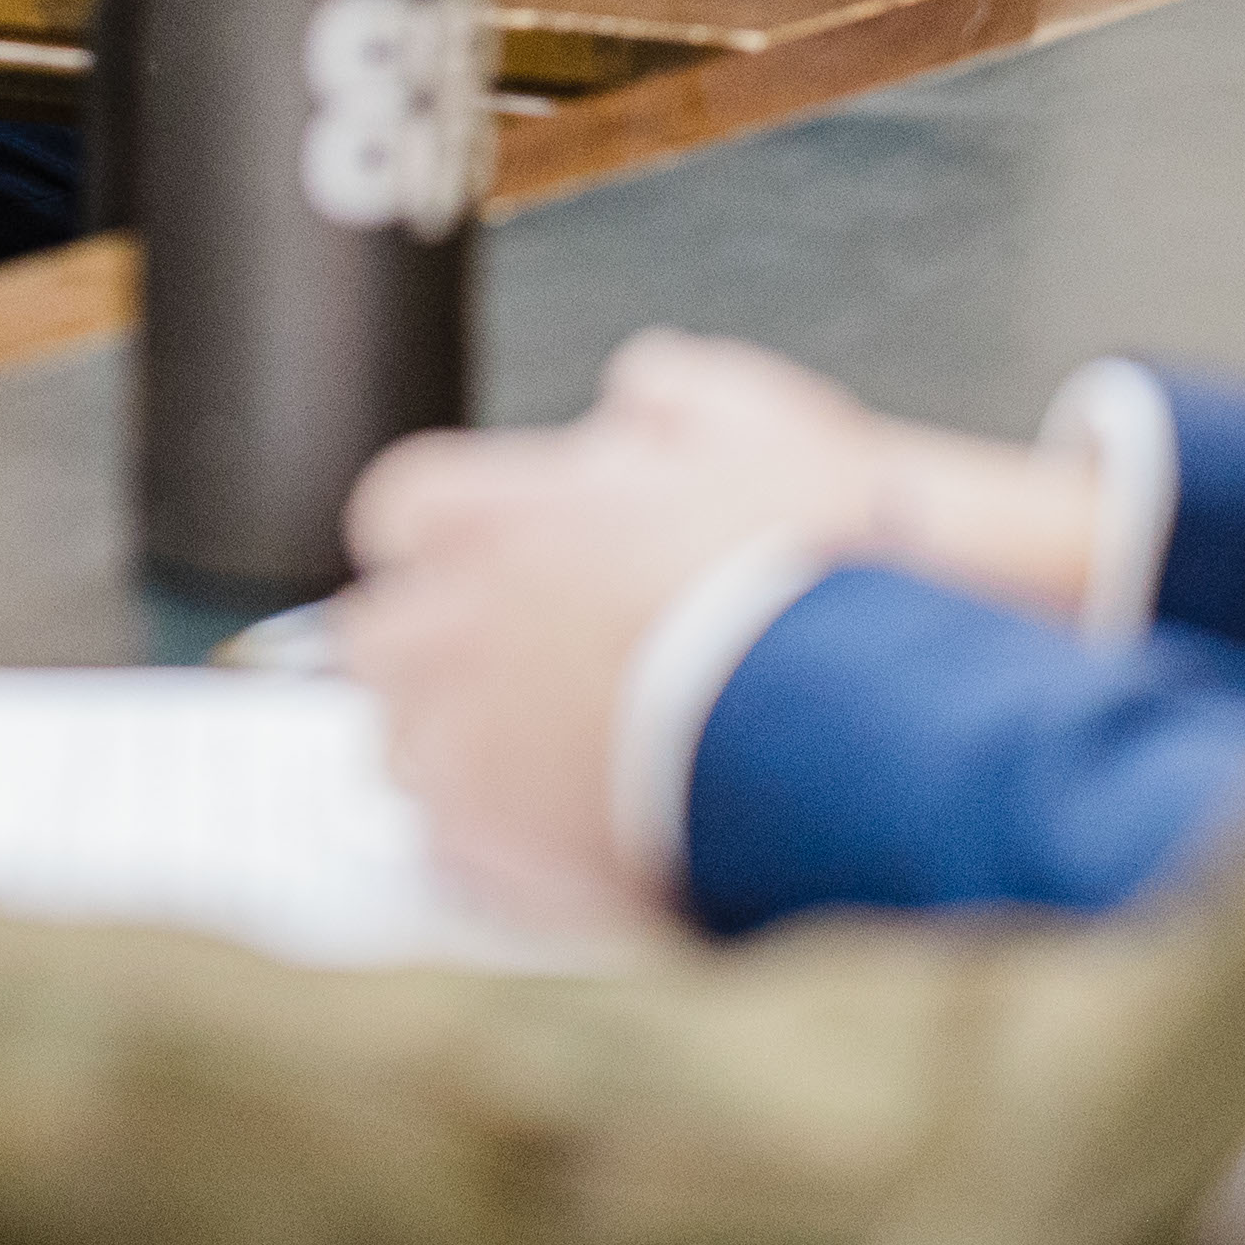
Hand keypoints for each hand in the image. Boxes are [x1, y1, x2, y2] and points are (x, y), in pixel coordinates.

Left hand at [329, 330, 1100, 923]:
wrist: (864, 733)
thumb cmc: (818, 581)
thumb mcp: (771, 429)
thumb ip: (682, 395)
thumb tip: (640, 392)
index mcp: (499, 517)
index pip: (403, 511)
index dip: (450, 545)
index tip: (498, 571)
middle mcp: (454, 624)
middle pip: (380, 636)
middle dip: (435, 655)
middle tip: (525, 681)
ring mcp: (459, 740)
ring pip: (404, 748)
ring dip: (461, 755)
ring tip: (560, 774)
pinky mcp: (492, 847)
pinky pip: (450, 849)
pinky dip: (496, 852)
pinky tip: (574, 847)